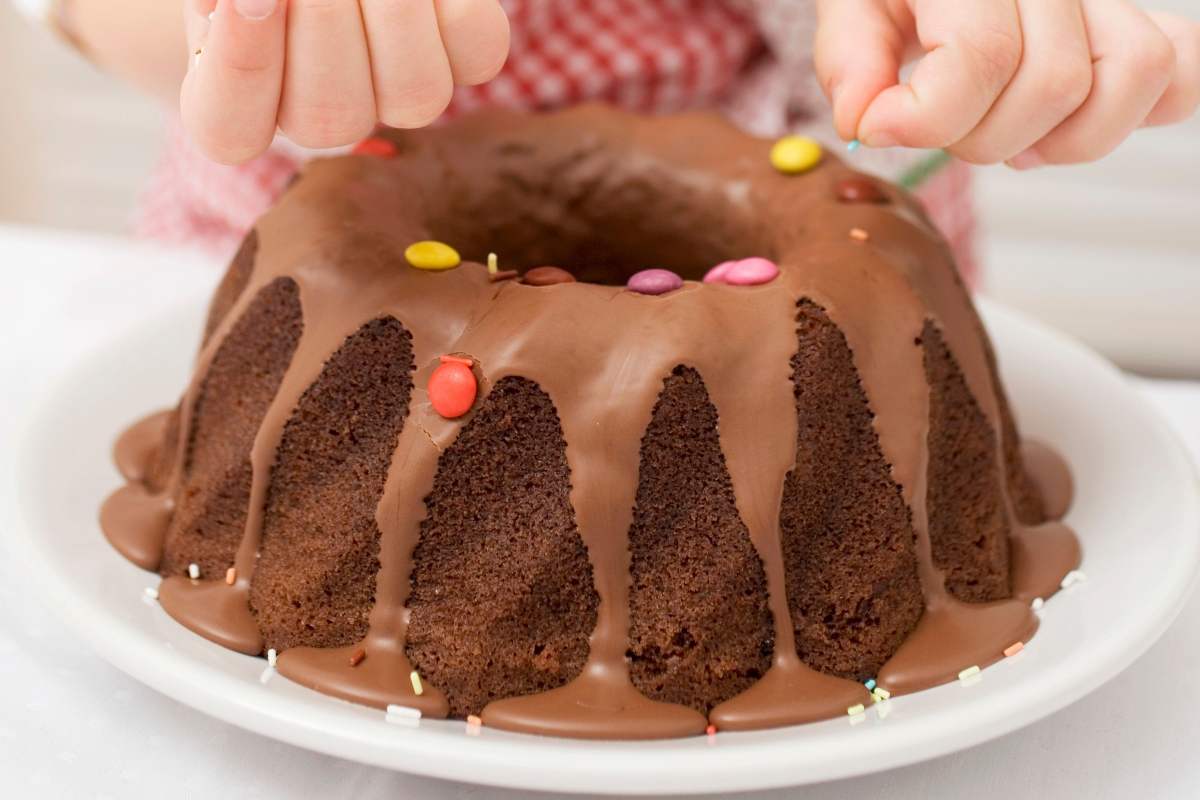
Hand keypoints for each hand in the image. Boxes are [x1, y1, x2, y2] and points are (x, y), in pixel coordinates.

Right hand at [182, 0, 509, 164]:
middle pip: (326, 121)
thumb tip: (232, 8)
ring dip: (394, 19)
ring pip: (413, 96)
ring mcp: (399, 91)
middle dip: (323, 29)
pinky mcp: (464, 55)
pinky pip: (476, 50)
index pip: (228, 127)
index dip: (240, 70)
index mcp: (244, 92)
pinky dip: (452, 4)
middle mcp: (327, 109)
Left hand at [815, 0, 1199, 167]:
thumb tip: (867, 121)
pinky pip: (1180, 73)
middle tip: (945, 125)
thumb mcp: (851, 9)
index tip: (879, 126)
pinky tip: (1061, 125)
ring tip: (1002, 131)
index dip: (929, 119)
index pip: (983, 57)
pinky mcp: (1129, 21)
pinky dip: (1131, 116)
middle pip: (1053, 84)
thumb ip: (849, 60)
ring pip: (1134, 77)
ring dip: (1059, 138)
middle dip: (984, 137)